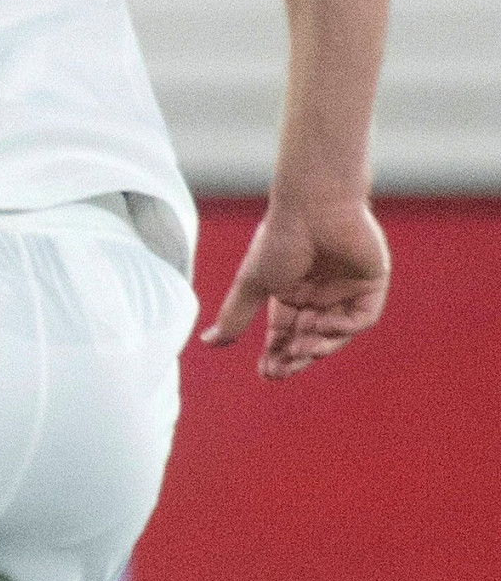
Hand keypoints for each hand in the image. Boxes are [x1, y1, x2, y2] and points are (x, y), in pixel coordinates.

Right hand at [200, 195, 389, 378]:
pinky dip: (344, 328)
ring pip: (337, 332)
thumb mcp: (253, 283)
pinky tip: (323, 325)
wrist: (315, 207)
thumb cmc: (281, 239)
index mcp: (291, 291)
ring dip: (320, 347)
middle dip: (296, 357)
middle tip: (281, 371)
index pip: (285, 332)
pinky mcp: (371, 282)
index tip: (266, 373)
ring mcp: (346, 289)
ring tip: (303, 352)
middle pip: (310, 337)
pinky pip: (362, 317)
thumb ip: (236, 315)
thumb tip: (208, 342)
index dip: (276, 353)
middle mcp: (319, 293)